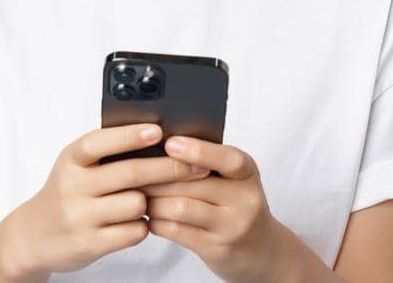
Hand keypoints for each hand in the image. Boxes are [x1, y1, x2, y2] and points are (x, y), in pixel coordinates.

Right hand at [0, 123, 211, 276]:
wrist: (33, 236)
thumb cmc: (68, 193)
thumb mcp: (76, 166)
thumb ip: (108, 152)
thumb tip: (162, 136)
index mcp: (71, 161)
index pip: (99, 143)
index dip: (130, 136)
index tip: (159, 131)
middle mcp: (72, 187)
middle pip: (131, 174)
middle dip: (170, 168)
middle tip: (197, 165)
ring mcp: (79, 217)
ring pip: (137, 204)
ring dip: (152, 202)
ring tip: (148, 200)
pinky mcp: (89, 244)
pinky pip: (134, 231)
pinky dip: (142, 226)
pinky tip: (134, 222)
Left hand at [142, 136, 308, 282]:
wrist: (259, 249)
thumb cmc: (237, 206)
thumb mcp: (235, 181)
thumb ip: (208, 165)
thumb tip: (161, 148)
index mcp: (248, 174)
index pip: (229, 159)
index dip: (199, 151)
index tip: (171, 143)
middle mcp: (245, 199)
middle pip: (194, 183)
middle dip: (158, 177)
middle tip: (133, 172)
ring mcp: (231, 226)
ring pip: (181, 208)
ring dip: (154, 201)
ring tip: (140, 196)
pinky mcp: (215, 248)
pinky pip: (176, 231)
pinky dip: (156, 221)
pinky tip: (150, 217)